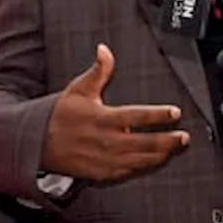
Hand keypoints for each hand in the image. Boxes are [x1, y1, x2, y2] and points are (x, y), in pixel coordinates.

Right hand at [43, 43, 189, 181]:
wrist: (38, 143)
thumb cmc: (60, 115)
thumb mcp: (78, 89)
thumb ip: (99, 71)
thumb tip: (105, 50)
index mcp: (104, 119)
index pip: (138, 116)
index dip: (159, 115)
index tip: (175, 112)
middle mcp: (108, 141)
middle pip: (146, 142)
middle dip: (168, 140)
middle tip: (184, 137)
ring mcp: (106, 160)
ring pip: (141, 160)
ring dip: (161, 155)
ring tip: (176, 148)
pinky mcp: (103, 173)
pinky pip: (130, 172)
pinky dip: (146, 167)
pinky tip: (157, 161)